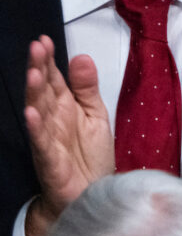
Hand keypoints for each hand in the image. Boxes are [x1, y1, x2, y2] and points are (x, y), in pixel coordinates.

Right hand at [22, 36, 113, 235]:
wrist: (91, 195)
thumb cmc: (90, 157)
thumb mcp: (95, 115)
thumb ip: (87, 88)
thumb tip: (81, 57)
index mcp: (65, 108)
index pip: (54, 80)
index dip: (49, 61)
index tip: (45, 40)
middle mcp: (54, 121)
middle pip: (43, 91)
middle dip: (39, 69)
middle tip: (36, 47)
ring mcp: (49, 140)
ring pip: (39, 113)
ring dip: (35, 94)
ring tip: (34, 74)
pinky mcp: (51, 161)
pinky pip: (42, 143)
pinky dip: (37, 129)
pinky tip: (32, 114)